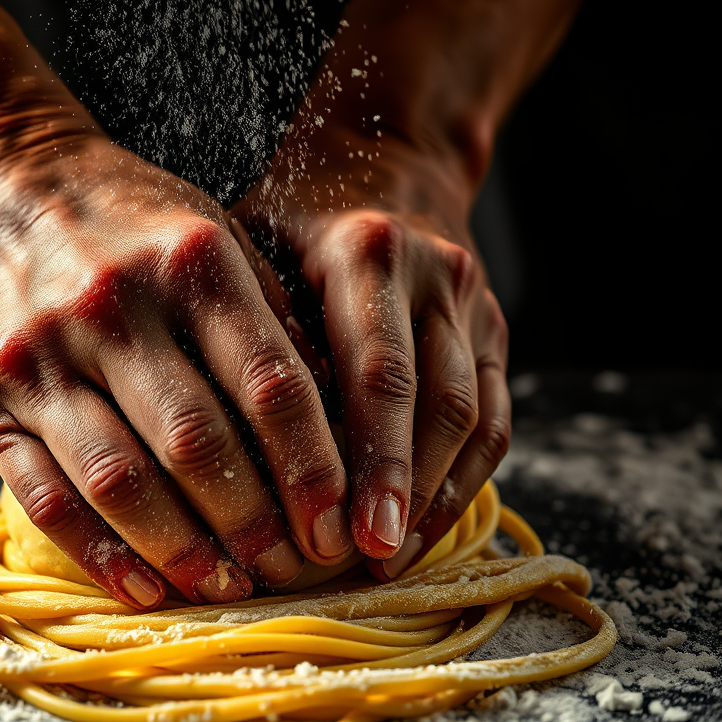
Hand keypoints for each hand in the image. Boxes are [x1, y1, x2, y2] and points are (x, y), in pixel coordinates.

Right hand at [0, 70, 348, 609]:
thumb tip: (328, 411)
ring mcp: (39, 355)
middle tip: (291, 568)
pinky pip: (44, 494)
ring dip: (181, 548)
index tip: (338, 523)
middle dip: (254, 522)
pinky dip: (97, 552)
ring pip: (121, 480)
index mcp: (189, 262)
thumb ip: (265, 313)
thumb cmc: (114, 210)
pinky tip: (142, 586)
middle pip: (199, 443)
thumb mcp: (204, 230)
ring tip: (224, 586)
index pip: (270, 383)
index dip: (312, 467)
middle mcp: (114, 308)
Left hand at [233, 0, 624, 576]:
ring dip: (434, 494)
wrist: (384, 159)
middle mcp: (430, 273)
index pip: (373, 372)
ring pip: (471, 416)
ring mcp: (472, 302)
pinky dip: (464, 476)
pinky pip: (493, 415)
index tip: (340, 534)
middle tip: (368, 562)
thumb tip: (226, 447)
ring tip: (392, 557)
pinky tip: (426, 520)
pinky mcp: (495, 328)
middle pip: (430, 403)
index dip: (364, 461)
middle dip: (400, 490)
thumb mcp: (255, 242)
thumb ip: (252, 327)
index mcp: (363, 249)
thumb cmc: (293, 215)